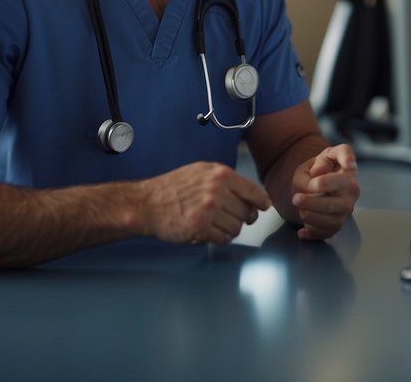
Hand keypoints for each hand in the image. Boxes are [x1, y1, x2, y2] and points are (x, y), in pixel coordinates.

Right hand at [138, 161, 271, 245]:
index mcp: (221, 175)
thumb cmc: (173, 187)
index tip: (264, 207)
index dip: (261, 202)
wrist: (147, 203)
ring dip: (230, 230)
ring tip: (217, 225)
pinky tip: (209, 232)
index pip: (254, 191)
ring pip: (237, 228)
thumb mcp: (201, 171)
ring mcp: (208, 210)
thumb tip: (253, 194)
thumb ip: (227, 179)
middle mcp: (217, 191)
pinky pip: (223, 238)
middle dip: (243, 219)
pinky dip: (220, 238)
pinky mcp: (200, 228)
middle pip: (247, 213)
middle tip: (232, 218)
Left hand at [291, 144, 359, 240]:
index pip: (347, 163)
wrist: (319, 185)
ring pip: (332, 222)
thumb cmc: (321, 170)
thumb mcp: (319, 159)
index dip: (347, 161)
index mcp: (348, 171)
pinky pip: (325, 233)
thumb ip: (320, 162)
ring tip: (300, 209)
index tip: (345, 164)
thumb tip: (317, 173)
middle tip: (295, 198)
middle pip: (336, 203)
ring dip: (310, 216)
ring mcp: (346, 210)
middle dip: (312, 202)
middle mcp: (352, 191)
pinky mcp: (338, 224)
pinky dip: (310, 233)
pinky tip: (302, 231)